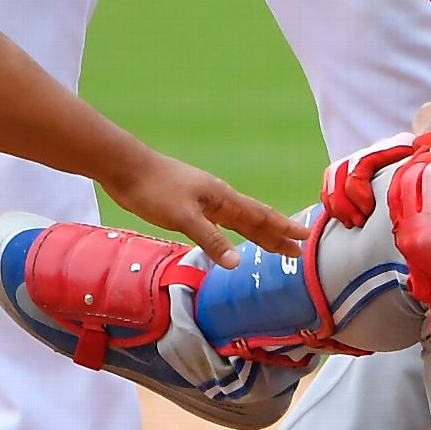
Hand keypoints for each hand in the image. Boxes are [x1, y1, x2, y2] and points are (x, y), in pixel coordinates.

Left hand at [99, 151, 307, 269]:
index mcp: (224, 199)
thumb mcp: (184, 217)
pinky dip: (235, 233)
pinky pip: (223, 223)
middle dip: (278, 236)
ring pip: (240, 222)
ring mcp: (206, 202)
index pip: (262, 216)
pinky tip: (234, 239)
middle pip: (257, 220)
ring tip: (276, 247)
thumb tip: (237, 263)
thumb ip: (211, 239)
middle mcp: (220, 200)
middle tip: (299, 251)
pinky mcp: (191, 206)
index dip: (284, 228)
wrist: (124, 167)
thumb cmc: (154, 188)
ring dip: (259, 235)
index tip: (306, 237)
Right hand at [320, 123, 430, 229]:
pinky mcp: (359, 175)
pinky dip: (333, 201)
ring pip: (336, 174)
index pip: (363, 163)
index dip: (358, 189)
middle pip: (344, 169)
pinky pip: (332, 183)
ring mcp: (368, 160)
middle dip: (345, 200)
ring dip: (337, 202)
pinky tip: (345, 220)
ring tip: (353, 223)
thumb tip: (430, 154)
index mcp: (398, 147)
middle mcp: (379, 150)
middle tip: (358, 222)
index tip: (368, 211)